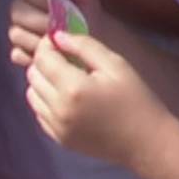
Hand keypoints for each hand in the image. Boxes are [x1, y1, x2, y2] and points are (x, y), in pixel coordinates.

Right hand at [7, 0, 107, 68]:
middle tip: (58, 31)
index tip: (57, 8)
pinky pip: (17, 54)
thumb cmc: (89, 17)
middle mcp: (23, 8)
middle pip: (18, 12)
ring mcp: (19, 30)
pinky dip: (32, 57)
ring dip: (36, 40)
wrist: (95, 43)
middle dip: (38, 22)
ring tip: (57, 45)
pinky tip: (49, 58)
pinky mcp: (20, 52)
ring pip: (16, 33)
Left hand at [26, 29, 173, 167]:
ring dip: (42, 81)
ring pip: (32, 94)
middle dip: (44, 61)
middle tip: (64, 58)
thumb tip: (57, 36)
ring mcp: (57, 127)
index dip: (47, 44)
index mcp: (73, 88)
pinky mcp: (59, 139)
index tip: (59, 40)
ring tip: (64, 78)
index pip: (42, 57)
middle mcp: (59, 109)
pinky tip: (66, 97)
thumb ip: (84, 46)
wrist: (146, 142)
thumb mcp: (116, 64)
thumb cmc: (135, 99)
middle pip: (33, 75)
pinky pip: (39, 113)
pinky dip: (46, 101)